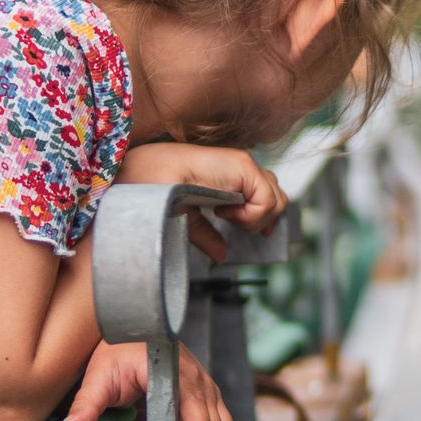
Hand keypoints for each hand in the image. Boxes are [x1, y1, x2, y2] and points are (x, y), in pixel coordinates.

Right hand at [117, 144, 289, 261]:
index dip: (263, 216)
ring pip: (277, 199)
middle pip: (277, 196)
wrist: (143, 176)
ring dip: (255, 218)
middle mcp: (239, 169)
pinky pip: (267, 201)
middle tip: (242, 226)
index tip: (254, 231)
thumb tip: (221, 255)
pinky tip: (224, 211)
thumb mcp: (187, 218)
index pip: (265, 194)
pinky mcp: (244, 165)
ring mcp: (244, 165)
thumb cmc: (155, 189)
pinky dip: (250, 215)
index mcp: (229, 177)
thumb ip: (208, 235)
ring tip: (225, 216)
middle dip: (266, 218)